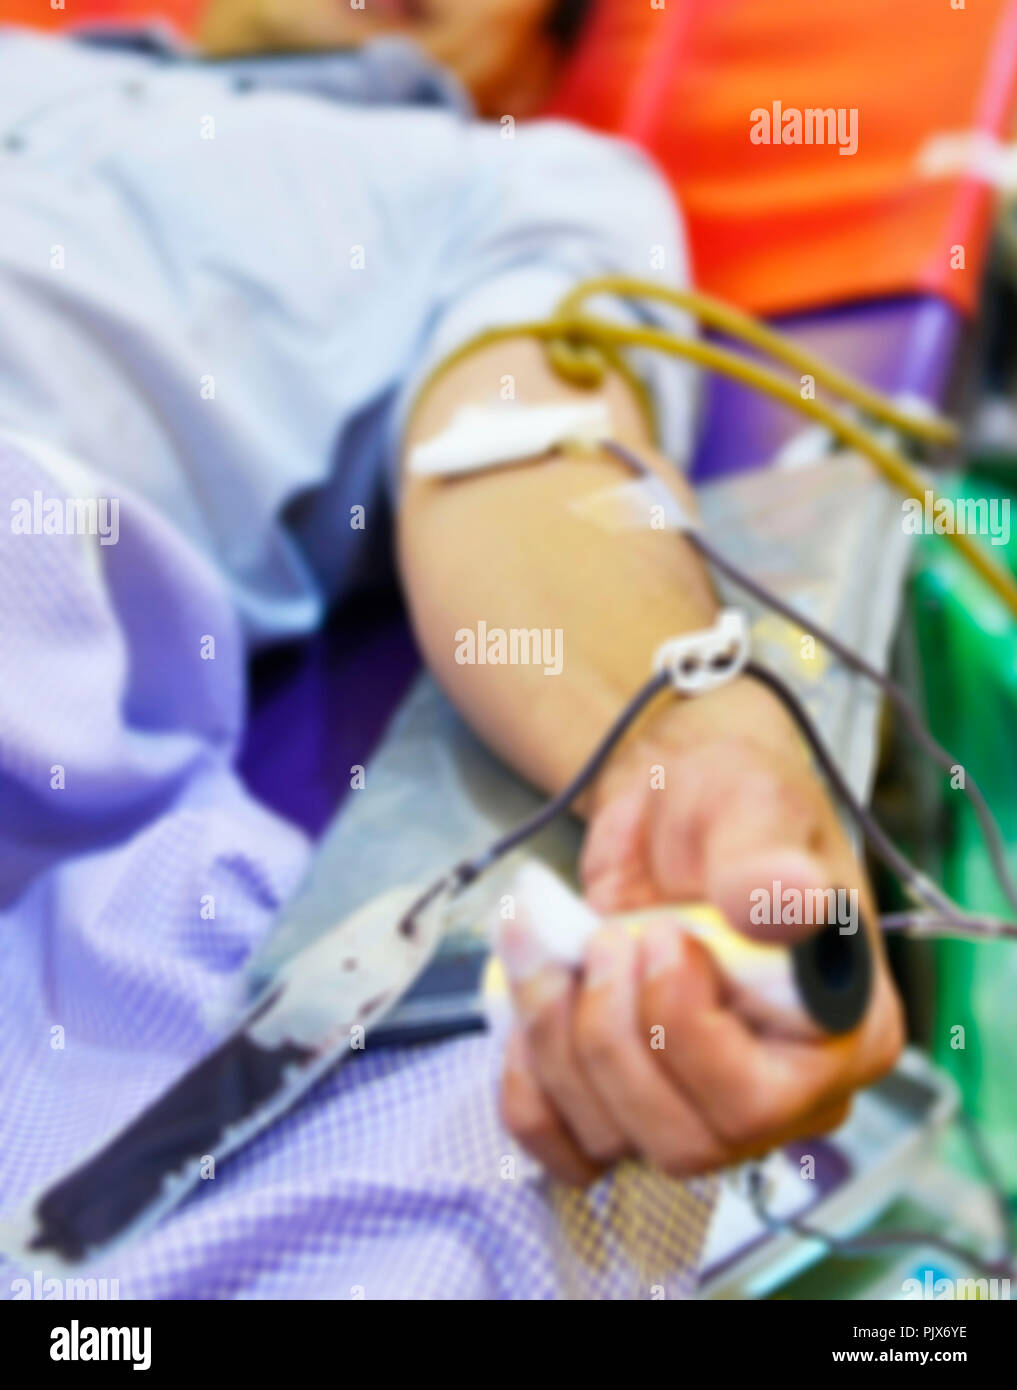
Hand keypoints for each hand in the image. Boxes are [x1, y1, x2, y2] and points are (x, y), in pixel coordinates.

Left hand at [498, 676, 904, 1184]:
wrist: (667, 807)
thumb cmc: (729, 803)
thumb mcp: (753, 807)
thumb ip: (766, 862)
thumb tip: (788, 903)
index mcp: (844, 1035)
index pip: (764, 1101)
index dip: (687, 1030)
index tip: (656, 935)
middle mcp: (783, 1095)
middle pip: (685, 1140)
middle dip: (612, 1034)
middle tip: (602, 937)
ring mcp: (700, 1109)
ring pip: (614, 1140)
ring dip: (557, 1037)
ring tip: (555, 943)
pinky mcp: (628, 1106)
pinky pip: (564, 1146)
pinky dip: (527, 1085)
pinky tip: (532, 1006)